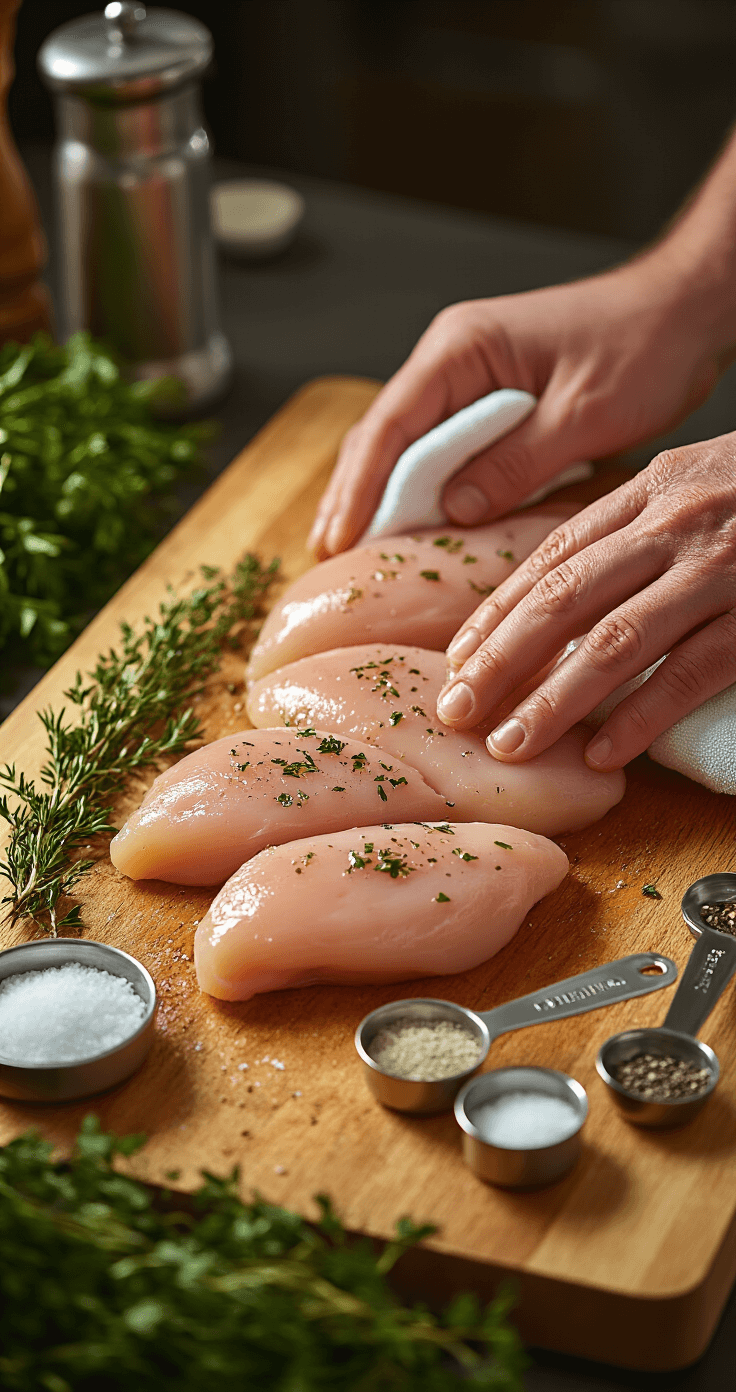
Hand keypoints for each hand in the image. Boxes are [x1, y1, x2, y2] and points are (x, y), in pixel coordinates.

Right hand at [309, 245, 725, 558]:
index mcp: (462, 347)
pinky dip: (420, 488)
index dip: (360, 487)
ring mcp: (468, 378)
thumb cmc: (644, 344)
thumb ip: (514, 463)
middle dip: (353, 494)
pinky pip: (441, 449)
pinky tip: (409, 524)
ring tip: (352, 547)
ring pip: (405, 443)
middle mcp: (453, 358)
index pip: (390, 425)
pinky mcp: (489, 400)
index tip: (338, 538)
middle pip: (382, 434)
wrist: (684, 310)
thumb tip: (453, 510)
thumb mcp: (582, 414)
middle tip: (329, 554)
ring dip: (380, 494)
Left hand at [436, 436, 735, 769]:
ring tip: (512, 744)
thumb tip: (553, 593)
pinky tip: (605, 752)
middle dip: (502, 660)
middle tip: (456, 710)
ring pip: (616, 640)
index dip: (497, 612)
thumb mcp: (693, 486)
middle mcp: (676, 523)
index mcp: (650, 490)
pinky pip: (693, 670)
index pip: (550, 557)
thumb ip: (629, 529)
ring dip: (555, 698)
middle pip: (564, 599)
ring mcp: (719, 568)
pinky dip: (643, 715)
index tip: (456, 660)